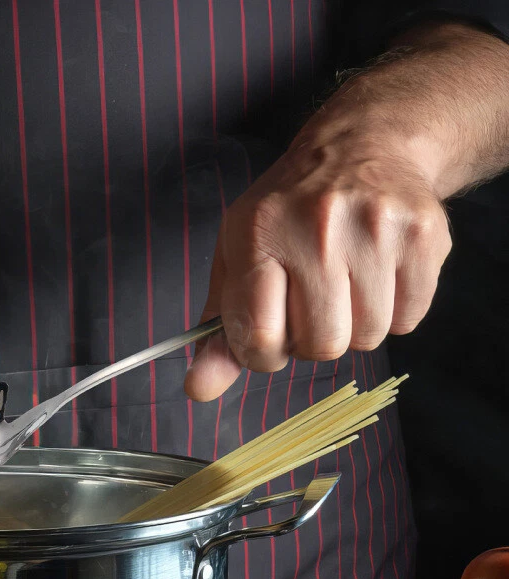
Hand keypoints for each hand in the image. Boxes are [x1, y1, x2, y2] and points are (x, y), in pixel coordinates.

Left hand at [184, 131, 451, 400]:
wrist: (362, 144)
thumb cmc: (287, 215)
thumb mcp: (237, 261)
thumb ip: (218, 333)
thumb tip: (199, 390)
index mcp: (259, 233)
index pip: (260, 336)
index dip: (263, 353)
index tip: (267, 336)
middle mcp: (317, 226)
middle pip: (321, 345)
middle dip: (312, 338)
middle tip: (311, 300)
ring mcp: (376, 227)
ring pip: (367, 337)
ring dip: (354, 326)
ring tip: (346, 282)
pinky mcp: (423, 233)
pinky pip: (407, 320)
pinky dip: (392, 311)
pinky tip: (378, 273)